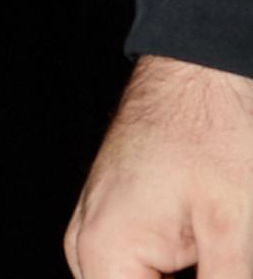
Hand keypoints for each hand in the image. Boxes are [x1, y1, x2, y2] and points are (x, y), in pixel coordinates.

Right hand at [65, 55, 252, 277]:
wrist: (199, 63)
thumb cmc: (212, 126)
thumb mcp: (232, 232)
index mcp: (104, 252)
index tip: (217, 270)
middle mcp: (88, 244)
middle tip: (221, 256)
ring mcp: (99, 228)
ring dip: (184, 274)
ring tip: (219, 247)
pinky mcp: (118, 218)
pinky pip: (140, 270)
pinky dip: (177, 271)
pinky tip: (212, 253)